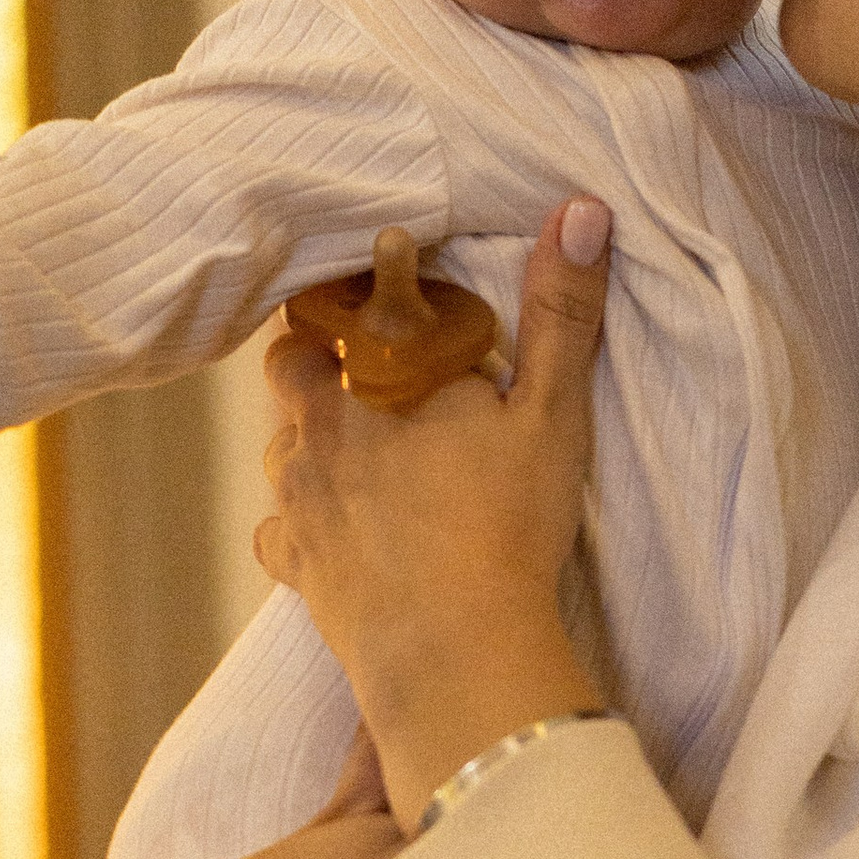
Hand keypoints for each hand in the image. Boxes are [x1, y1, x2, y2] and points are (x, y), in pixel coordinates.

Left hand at [255, 201, 611, 819]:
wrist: (454, 649)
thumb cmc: (507, 525)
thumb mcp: (551, 412)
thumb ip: (561, 311)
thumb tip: (579, 210)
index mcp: (382, 371)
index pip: (355, 295)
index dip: (370, 277)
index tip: (388, 262)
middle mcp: (322, 421)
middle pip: (292, 360)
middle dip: (320, 352)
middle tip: (365, 360)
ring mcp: (298, 493)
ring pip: (281, 440)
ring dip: (310, 436)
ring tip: (359, 448)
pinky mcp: (294, 561)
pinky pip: (279, 527)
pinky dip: (301, 521)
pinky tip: (334, 529)